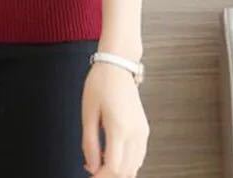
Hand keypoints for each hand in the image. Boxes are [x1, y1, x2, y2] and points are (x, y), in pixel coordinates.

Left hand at [81, 61, 148, 176]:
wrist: (118, 65)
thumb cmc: (100, 84)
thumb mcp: (88, 113)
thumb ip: (89, 143)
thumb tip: (91, 167)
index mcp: (119, 128)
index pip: (114, 168)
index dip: (101, 176)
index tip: (88, 175)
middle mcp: (135, 133)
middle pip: (126, 171)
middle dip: (108, 176)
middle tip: (92, 170)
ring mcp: (142, 132)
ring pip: (135, 167)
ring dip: (118, 171)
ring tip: (99, 162)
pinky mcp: (144, 129)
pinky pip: (139, 156)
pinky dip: (127, 163)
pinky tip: (110, 155)